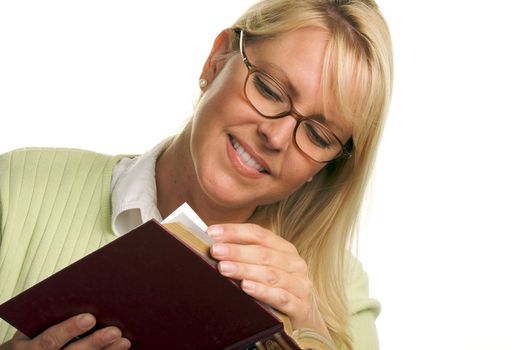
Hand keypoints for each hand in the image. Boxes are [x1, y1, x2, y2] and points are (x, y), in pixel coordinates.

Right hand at [0, 313, 129, 349]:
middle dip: (94, 342)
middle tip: (114, 331)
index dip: (69, 329)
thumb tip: (87, 292)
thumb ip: (52, 313)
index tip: (90, 318)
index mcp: (28, 347)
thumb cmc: (33, 332)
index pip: (49, 340)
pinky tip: (119, 348)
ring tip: (123, 341)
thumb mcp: (33, 324)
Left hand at [207, 223, 330, 338]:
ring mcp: (300, 285)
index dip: (235, 231)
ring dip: (245, 270)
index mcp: (285, 250)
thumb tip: (214, 245)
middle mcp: (295, 264)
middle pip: (264, 253)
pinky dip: (262, 291)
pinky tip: (246, 287)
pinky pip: (280, 297)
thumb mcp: (266, 269)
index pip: (259, 234)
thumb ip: (246, 257)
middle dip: (237, 251)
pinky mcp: (301, 308)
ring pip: (271, 274)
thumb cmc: (279, 291)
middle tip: (215, 251)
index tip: (212, 232)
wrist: (306, 320)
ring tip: (224, 268)